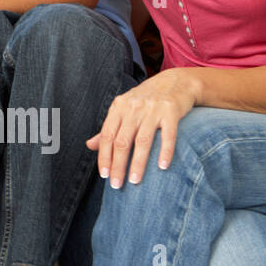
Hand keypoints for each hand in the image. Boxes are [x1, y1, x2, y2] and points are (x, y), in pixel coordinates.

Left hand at [86, 68, 200, 188]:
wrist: (176, 81)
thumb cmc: (146, 99)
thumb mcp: (124, 109)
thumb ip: (109, 128)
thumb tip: (89, 146)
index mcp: (119, 108)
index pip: (107, 136)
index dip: (104, 156)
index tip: (104, 175)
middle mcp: (133, 108)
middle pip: (122, 141)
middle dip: (118, 165)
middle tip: (116, 184)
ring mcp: (153, 109)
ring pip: (142, 141)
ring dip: (138, 163)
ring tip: (135, 181)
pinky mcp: (171, 111)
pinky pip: (168, 135)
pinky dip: (165, 151)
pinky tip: (162, 167)